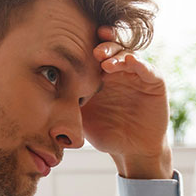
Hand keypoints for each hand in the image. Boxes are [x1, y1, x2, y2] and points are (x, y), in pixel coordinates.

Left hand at [81, 26, 172, 179]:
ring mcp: (137, 75)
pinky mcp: (154, 82)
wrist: (131, 151)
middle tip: (93, 50)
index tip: (74, 44)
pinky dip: (138, 63)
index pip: (94, 55)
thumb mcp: (82, 117)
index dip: (86, 47)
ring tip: (104, 60)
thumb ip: (68, 103)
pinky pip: (147, 68)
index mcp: (101, 77)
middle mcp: (119, 72)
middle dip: (102, 47)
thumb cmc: (105, 133)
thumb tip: (40, 94)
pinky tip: (127, 62)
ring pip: (128, 55)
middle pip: (112, 49)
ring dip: (116, 54)